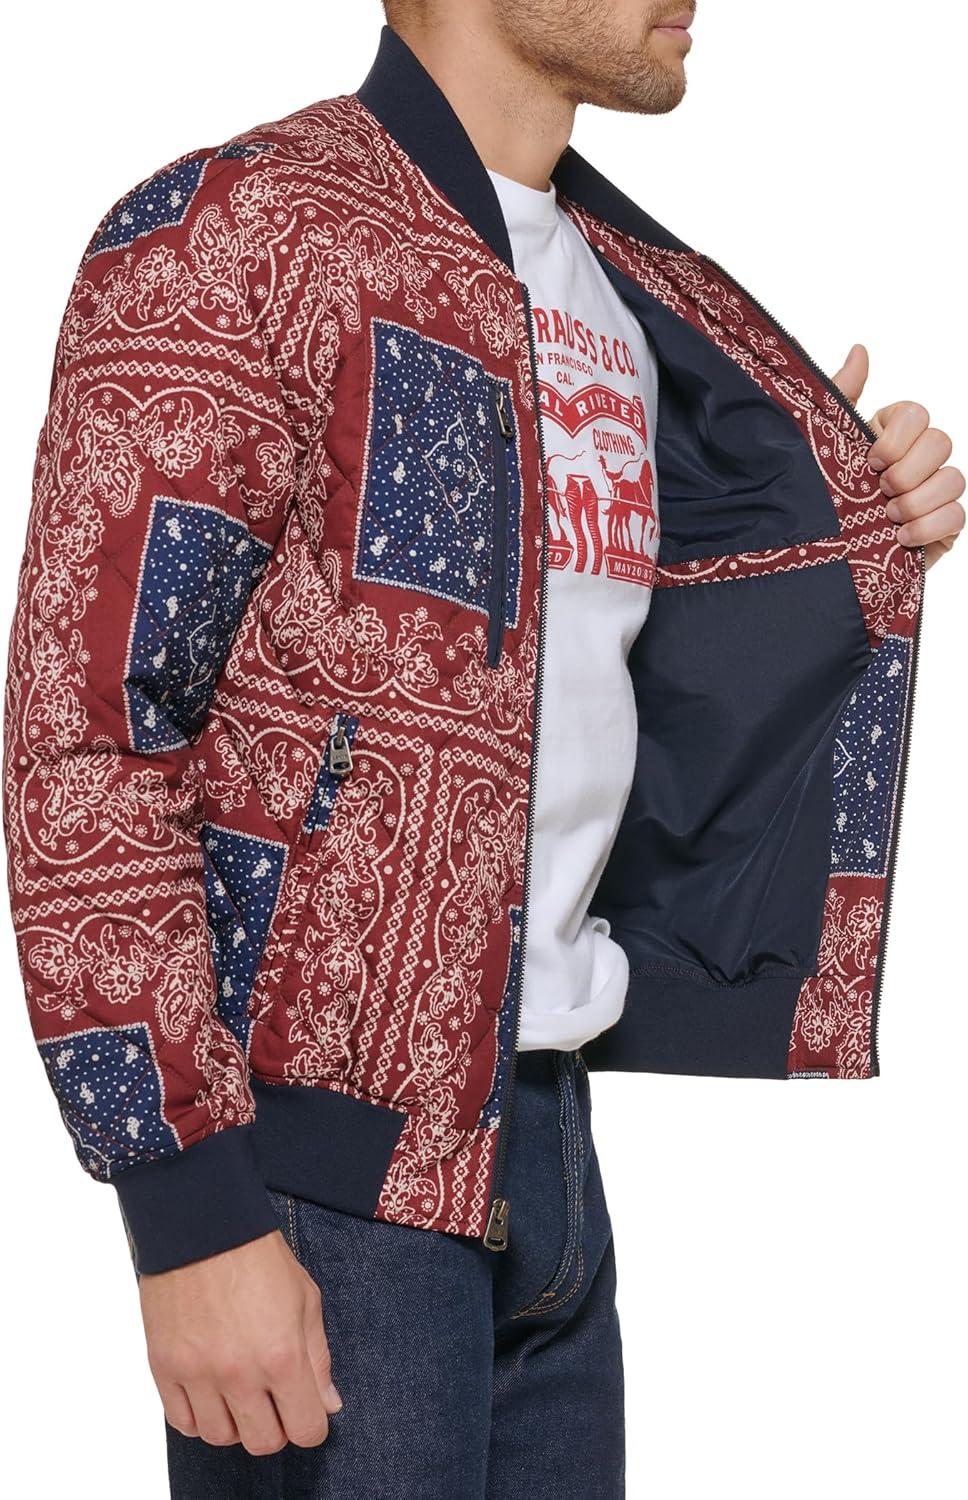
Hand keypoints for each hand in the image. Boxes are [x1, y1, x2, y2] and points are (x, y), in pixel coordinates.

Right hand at [139, 1229, 341, 1455]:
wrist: (202, 1224)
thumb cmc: (258, 1256)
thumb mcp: (306, 1299)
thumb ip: (318, 1358)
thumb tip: (327, 1404)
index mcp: (282, 1356)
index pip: (305, 1430)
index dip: (312, 1425)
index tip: (307, 1411)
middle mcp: (239, 1374)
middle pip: (263, 1442)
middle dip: (276, 1427)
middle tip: (274, 1401)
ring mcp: (198, 1374)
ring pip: (220, 1438)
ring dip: (235, 1423)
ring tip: (240, 1393)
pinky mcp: (164, 1367)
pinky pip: (182, 1422)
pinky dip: (199, 1417)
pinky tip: (210, 1392)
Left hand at [832, 344, 964, 568]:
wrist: (818, 557)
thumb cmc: (821, 499)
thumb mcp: (821, 445)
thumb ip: (840, 396)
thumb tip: (860, 350)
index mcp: (890, 435)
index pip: (916, 413)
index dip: (896, 436)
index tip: (869, 459)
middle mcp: (917, 461)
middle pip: (941, 442)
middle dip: (907, 470)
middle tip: (878, 490)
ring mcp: (933, 494)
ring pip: (954, 479)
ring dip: (917, 500)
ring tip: (887, 517)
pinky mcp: (941, 528)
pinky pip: (958, 517)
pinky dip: (929, 527)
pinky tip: (901, 538)